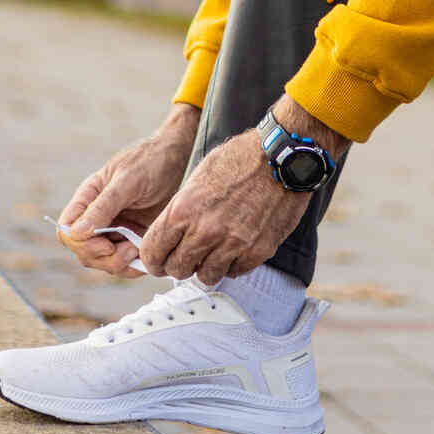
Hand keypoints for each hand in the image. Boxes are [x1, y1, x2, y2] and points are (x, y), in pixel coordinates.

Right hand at [59, 104, 198, 277]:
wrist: (178, 157)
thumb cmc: (149, 160)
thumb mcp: (127, 181)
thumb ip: (103, 206)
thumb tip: (76, 233)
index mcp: (88, 199)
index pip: (67, 230)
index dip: (80, 244)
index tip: (105, 244)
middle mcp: (98, 216)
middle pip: (84, 252)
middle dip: (103, 258)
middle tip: (129, 250)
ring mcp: (116, 229)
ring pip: (103, 261)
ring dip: (119, 265)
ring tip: (138, 250)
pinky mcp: (134, 237)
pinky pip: (125, 262)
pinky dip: (133, 266)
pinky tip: (146, 255)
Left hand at [139, 97, 348, 284]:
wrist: (281, 156)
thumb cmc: (238, 159)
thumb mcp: (198, 177)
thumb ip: (182, 210)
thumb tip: (169, 236)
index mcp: (183, 210)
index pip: (153, 253)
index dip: (152, 259)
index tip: (157, 259)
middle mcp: (205, 231)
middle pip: (177, 269)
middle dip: (177, 264)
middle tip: (184, 256)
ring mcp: (233, 244)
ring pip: (205, 276)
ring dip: (205, 266)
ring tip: (211, 252)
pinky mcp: (257, 252)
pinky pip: (234, 272)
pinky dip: (231, 264)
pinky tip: (234, 248)